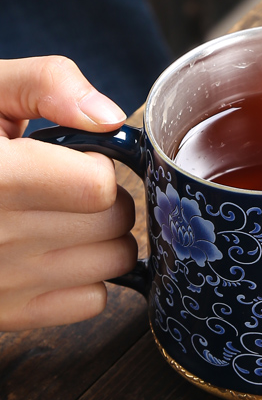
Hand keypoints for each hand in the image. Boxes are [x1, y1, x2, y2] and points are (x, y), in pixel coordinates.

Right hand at [0, 56, 137, 330]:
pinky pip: (91, 301)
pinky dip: (84, 279)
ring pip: (112, 264)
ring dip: (101, 238)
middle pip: (112, 224)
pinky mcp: (4, 315)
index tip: (74, 159)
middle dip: (105, 199)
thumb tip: (108, 117)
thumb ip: (45, 84)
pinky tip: (50, 254)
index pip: (97, 186)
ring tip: (58, 217)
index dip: (95, 165)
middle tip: (67, 187)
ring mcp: (0, 283)